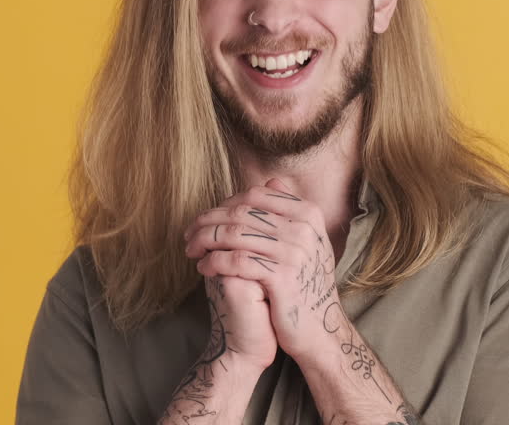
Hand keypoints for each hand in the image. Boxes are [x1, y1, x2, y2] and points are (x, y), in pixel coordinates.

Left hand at [184, 179, 345, 364]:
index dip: (226, 203)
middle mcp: (304, 228)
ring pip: (234, 235)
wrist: (319, 329)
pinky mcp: (281, 277)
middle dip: (208, 221)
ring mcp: (294, 252)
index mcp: (308, 214)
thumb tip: (271, 180)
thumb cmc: (304, 285)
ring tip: (191, 250)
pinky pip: (236, 260)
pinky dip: (214, 261)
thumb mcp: (305, 242)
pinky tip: (203, 268)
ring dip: (205, 240)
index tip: (208, 217)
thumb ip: (288, 212)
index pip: (256, 195)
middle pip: (241, 213)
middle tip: (189, 233)